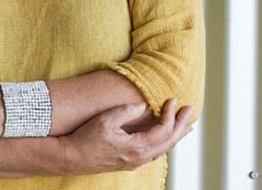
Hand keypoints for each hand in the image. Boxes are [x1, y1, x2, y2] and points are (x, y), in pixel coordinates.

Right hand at [59, 98, 193, 174]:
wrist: (71, 157)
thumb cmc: (86, 139)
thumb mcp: (105, 121)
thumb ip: (126, 111)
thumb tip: (142, 105)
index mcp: (137, 147)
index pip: (163, 130)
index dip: (171, 114)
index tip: (173, 99)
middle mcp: (140, 157)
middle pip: (169, 141)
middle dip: (181, 125)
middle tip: (190, 110)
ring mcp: (135, 161)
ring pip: (163, 149)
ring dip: (175, 135)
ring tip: (184, 125)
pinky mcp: (129, 161)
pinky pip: (154, 152)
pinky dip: (164, 142)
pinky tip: (164, 137)